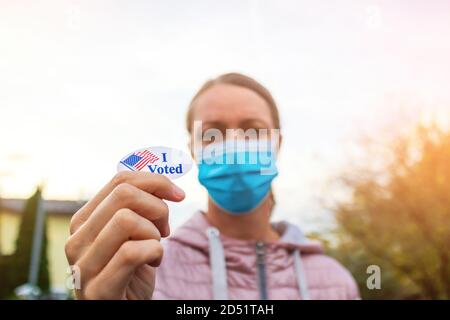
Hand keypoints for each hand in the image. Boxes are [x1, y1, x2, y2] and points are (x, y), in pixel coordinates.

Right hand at [65, 171, 184, 298]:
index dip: (155, 181)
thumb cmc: (131, 269)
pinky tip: (153, 262)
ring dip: (153, 233)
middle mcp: (77, 238)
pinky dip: (154, 252)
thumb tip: (163, 183)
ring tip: (154, 246)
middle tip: (164, 228)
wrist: (123, 307)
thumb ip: (137, 207)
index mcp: (84, 220)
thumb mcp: (131, 232)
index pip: (120, 180)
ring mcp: (84, 265)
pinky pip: (132, 252)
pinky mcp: (98, 289)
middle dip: (157, 206)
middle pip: (124, 194)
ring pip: (126, 220)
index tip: (177, 194)